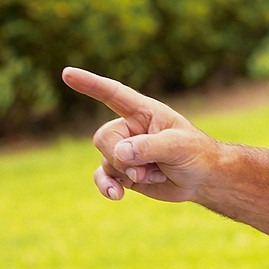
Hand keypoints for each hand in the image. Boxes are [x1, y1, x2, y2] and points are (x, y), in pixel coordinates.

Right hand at [62, 67, 219, 202]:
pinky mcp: (123, 171)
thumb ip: (150, 147)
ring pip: (106, 160)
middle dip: (123, 157)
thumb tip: (120, 152)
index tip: (67, 73)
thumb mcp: (179, 146)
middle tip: (153, 167)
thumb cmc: (196, 154)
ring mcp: (124, 150)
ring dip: (130, 174)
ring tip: (157, 174)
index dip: (90, 84)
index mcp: (144, 112)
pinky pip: (103, 177)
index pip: (113, 94)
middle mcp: (130, 128)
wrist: (202, 179)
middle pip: (104, 138)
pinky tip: (117, 195)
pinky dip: (107, 186)